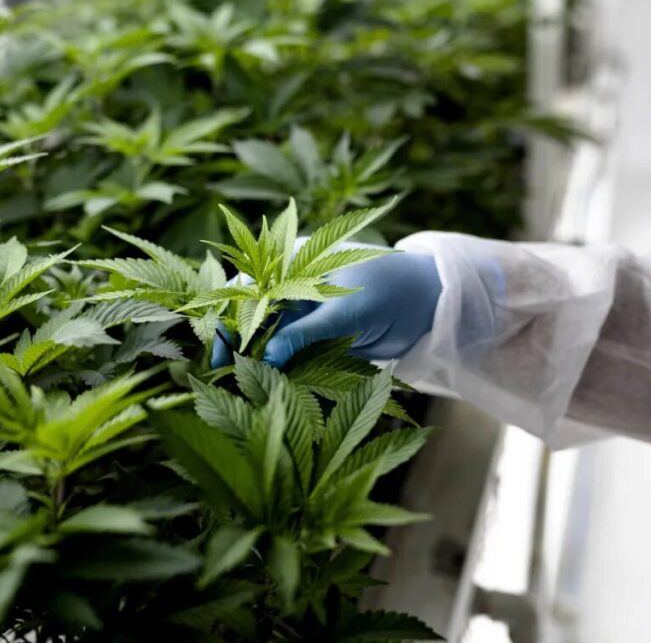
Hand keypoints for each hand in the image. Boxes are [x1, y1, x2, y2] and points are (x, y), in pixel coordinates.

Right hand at [211, 245, 442, 368]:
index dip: (228, 316)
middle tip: (226, 373)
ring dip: (256, 359)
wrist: (429, 305)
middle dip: (237, 342)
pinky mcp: (316, 338)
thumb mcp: (344, 312)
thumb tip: (266, 358)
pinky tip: (270, 385)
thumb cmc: (389, 291)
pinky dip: (278, 369)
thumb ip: (304, 334)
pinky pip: (288, 354)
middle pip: (251, 315)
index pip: (246, 287)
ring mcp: (304, 315)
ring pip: (267, 337)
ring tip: (244, 384)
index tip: (221, 348)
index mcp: (294, 265)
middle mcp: (292, 288)